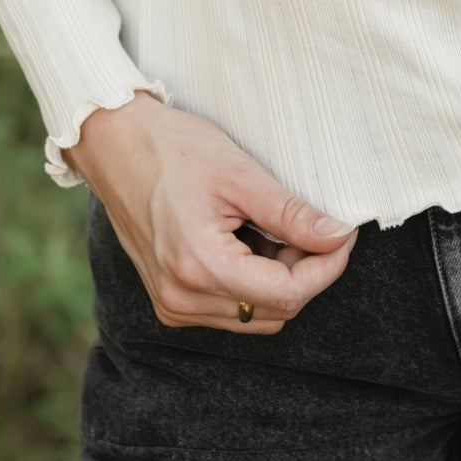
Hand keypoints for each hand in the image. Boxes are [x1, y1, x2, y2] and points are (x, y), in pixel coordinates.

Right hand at [62, 92, 358, 333]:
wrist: (117, 146)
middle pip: (275, 310)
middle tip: (311, 225)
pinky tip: (249, 241)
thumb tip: (338, 236)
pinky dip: (254, 282)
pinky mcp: (171, 301)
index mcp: (200, 267)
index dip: (327, 267)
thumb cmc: (175, 150)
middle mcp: (183, 299)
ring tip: (273, 229)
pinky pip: (231, 309)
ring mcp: (174, 305)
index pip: (288, 294)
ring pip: (256, 314)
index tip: (343, 234)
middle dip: (306, 272)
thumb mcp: (241, 175)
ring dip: (280, 279)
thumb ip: (291, 214)